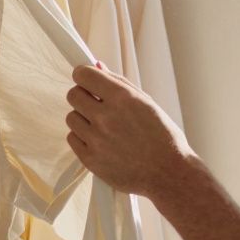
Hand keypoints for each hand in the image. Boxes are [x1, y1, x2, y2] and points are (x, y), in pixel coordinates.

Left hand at [65, 63, 200, 200]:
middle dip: (83, 96)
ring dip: (83, 118)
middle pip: (73, 95)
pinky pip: (72, 138)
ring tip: (102, 127)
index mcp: (122, 99)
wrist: (168, 173)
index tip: (87, 80)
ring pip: (71, 117)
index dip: (83, 75)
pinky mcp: (90, 160)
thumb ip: (119, 83)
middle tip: (97, 104)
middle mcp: (106, 117)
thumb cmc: (162, 136)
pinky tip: (100, 141)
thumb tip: (97, 66)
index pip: (83, 75)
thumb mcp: (147, 103)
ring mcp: (96, 140)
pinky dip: (83, 138)